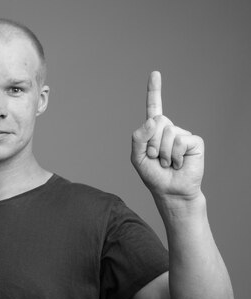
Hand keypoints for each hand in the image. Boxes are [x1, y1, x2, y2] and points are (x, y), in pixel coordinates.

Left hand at [131, 71, 203, 200]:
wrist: (170, 190)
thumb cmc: (153, 175)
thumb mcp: (137, 158)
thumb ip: (138, 138)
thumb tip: (153, 120)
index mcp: (154, 130)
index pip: (154, 107)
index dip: (154, 90)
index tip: (155, 73)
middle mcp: (169, 129)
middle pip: (156, 122)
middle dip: (151, 143)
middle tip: (155, 158)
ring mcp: (182, 134)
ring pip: (167, 133)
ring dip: (161, 152)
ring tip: (166, 162)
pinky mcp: (194, 141)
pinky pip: (179, 141)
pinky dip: (174, 155)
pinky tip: (178, 163)